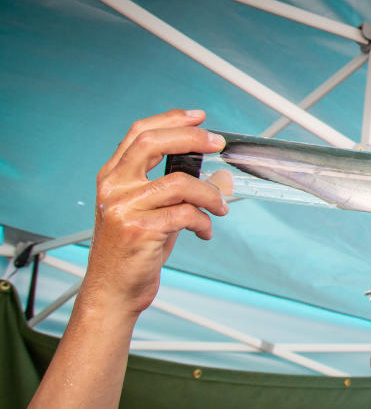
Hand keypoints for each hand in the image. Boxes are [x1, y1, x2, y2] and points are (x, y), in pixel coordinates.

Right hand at [82, 109, 231, 314]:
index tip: (199, 118)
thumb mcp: (147, 211)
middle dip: (191, 138)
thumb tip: (212, 172)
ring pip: (179, 183)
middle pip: (152, 143)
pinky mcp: (139, 230)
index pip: (139, 134)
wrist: (114, 290)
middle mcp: (114, 188)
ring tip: (220, 208)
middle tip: (217, 144)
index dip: (171, 120)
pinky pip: (185, 214)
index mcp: (112, 177)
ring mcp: (124, 208)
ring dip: (210, 194)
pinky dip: (204, 221)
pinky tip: (205, 231)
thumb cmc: (133, 252)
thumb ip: (170, 188)